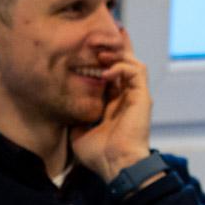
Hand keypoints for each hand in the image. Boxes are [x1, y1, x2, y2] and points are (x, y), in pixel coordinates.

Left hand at [68, 28, 153, 180]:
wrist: (115, 165)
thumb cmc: (98, 154)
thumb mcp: (78, 132)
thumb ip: (74, 117)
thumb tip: (62, 108)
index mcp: (112, 104)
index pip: (109, 75)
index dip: (100, 61)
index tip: (85, 48)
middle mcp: (125, 97)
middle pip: (123, 63)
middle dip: (111, 48)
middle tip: (95, 39)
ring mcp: (135, 96)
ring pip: (132, 62)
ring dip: (117, 54)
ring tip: (100, 54)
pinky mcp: (142, 96)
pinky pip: (137, 71)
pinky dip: (122, 67)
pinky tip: (106, 72)